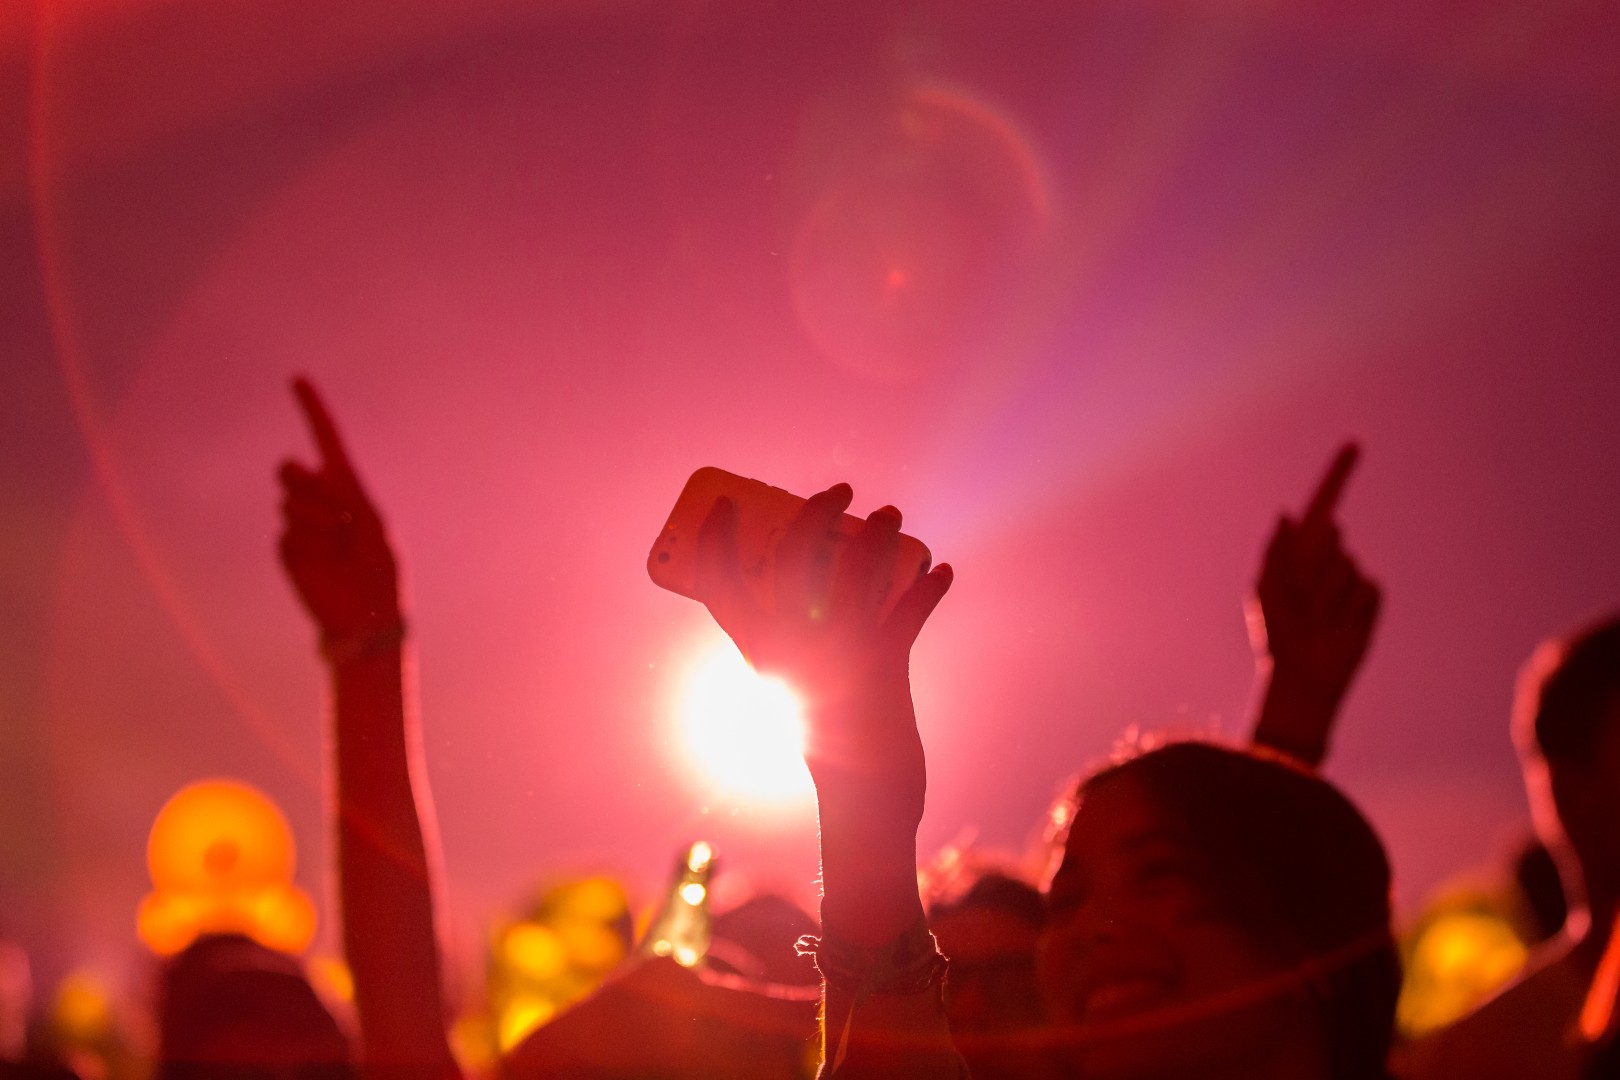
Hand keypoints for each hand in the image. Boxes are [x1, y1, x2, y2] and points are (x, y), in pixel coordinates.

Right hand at [277, 378, 401, 646]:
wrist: (367, 616)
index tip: (298, 379)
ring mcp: (301, 525)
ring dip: (316, 523)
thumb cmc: (379, 571)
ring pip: (289, 503)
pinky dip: (307, 545)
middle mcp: (321, 502)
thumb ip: (337, 496)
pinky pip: (286, 533)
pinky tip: (323, 562)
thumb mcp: (371, 527)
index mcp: (349, 490)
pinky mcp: (288, 550)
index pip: (328, 442)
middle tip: (336, 517)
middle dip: (307, 487)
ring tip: (337, 547)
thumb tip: (297, 468)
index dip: (313, 410)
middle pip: (292, 471)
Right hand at [693, 483, 951, 799]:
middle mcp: (791, 646)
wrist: (862, 793)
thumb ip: (794, 634)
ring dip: (877, 534)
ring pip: (856, 568)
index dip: (715, 539)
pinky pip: (910, 610)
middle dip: (814, 512)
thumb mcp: (791, 680)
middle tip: (838, 492)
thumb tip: (819, 572)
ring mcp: (838, 653)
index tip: (726, 504)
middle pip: (792, 557)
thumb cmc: (826, 728)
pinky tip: (941, 572)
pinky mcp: (883, 664)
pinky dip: (929, 589)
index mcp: (759, 650)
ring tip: (891, 515)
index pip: (718, 583)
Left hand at [1248, 444, 1380, 762]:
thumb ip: (1276, 550)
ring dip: (1326, 594)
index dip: (1338, 474)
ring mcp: (1350, 578)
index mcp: (1299, 551)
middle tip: (1298, 600)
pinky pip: (1366, 588)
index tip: (1355, 444)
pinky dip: (1349, 607)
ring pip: (1347, 565)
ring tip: (1314, 618)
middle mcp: (1327, 558)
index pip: (1322, 504)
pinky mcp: (1369, 599)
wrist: (1303, 673)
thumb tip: (1287, 514)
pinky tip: (1337, 625)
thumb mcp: (1265, 589)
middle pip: (1330, 536)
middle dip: (1312, 565)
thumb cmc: (1277, 634)